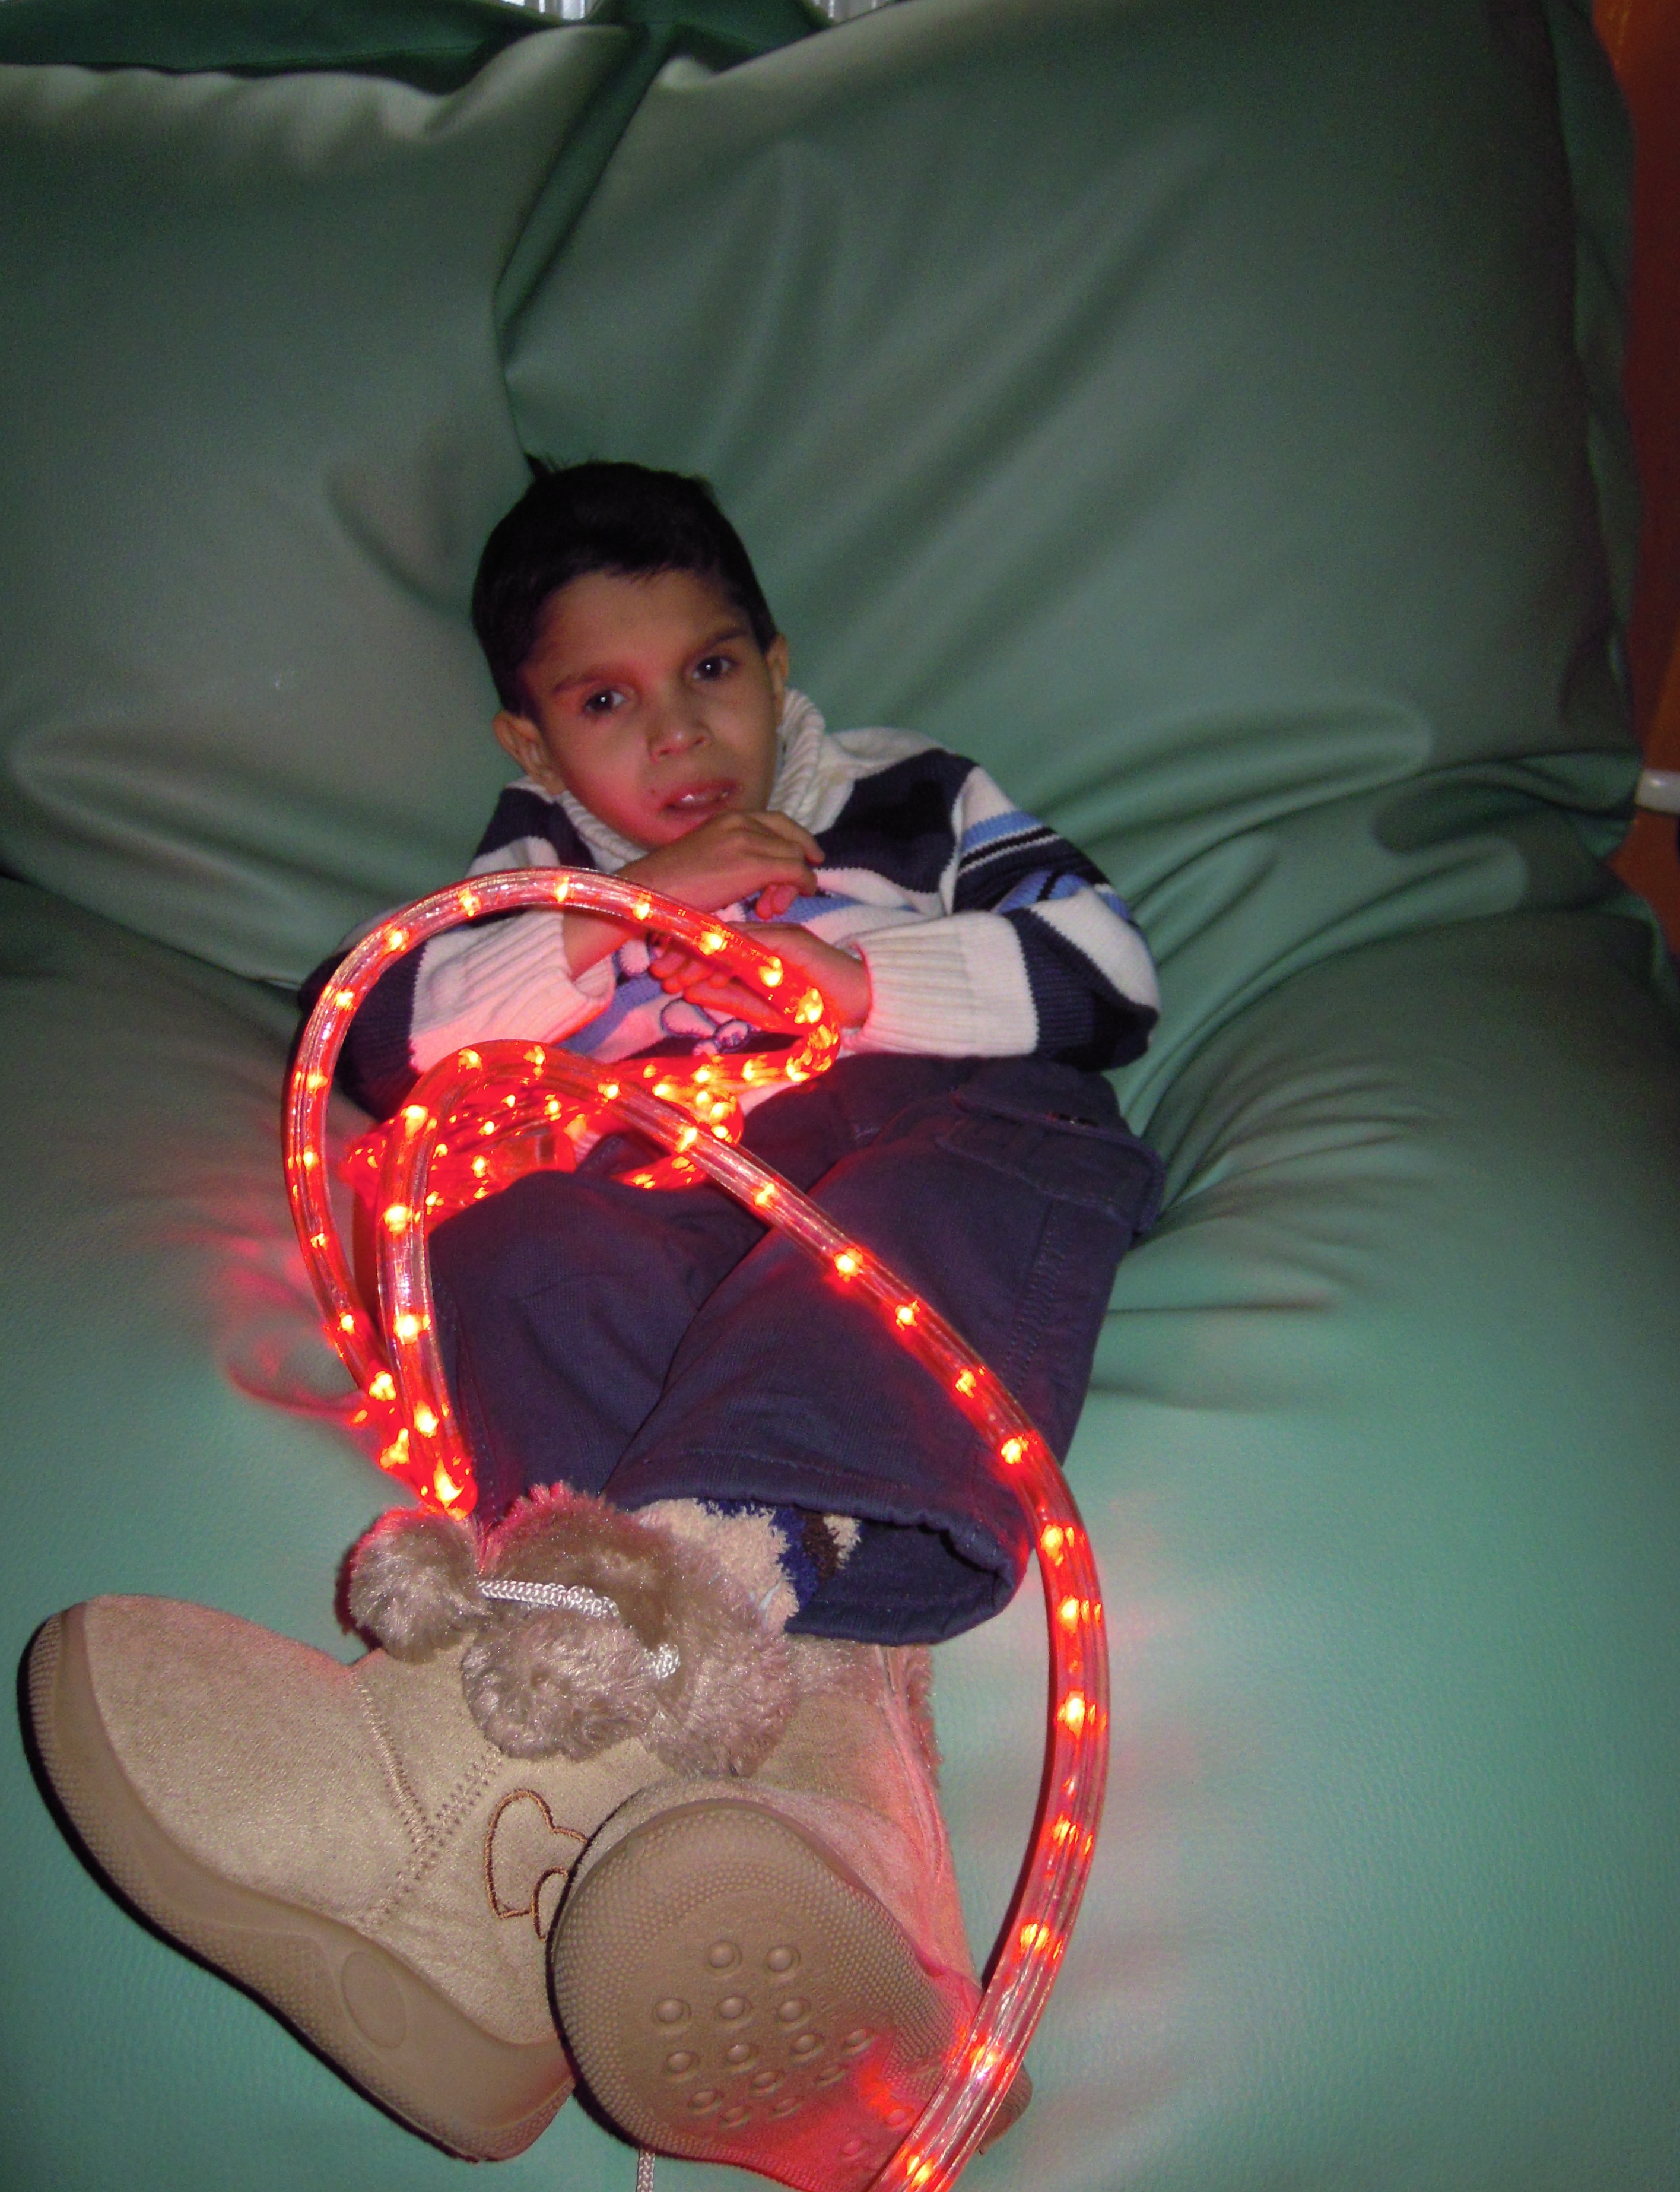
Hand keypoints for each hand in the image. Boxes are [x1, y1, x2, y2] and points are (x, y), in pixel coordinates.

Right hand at [562, 811, 825, 977]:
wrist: (650, 890)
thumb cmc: (669, 883)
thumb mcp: (705, 855)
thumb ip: (732, 853)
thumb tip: (757, 872)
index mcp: (729, 817)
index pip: (779, 822)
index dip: (797, 841)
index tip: (808, 858)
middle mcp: (742, 821)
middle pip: (791, 839)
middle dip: (795, 865)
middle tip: (783, 895)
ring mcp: (749, 840)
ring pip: (795, 856)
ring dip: (791, 885)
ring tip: (768, 908)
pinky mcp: (754, 864)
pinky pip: (796, 871)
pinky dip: (800, 887)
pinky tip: (782, 904)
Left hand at [649, 922, 871, 1030]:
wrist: (859, 1004)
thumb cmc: (814, 1009)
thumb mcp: (763, 1011)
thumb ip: (729, 1000)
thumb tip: (689, 994)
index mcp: (757, 949)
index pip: (715, 946)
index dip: (686, 959)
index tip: (662, 976)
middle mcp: (765, 936)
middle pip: (716, 938)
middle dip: (683, 956)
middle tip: (658, 973)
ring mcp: (778, 935)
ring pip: (729, 940)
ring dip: (699, 960)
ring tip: (675, 978)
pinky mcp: (792, 941)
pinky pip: (753, 946)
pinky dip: (729, 962)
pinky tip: (711, 979)